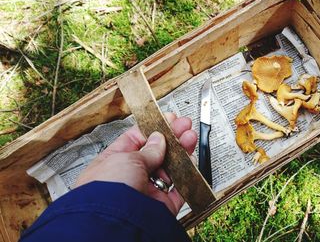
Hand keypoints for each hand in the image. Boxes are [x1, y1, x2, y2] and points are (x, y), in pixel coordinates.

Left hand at [75, 113, 196, 215]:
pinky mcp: (162, 206)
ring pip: (169, 169)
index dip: (153, 129)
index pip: (135, 141)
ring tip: (190, 138)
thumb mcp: (126, 159)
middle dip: (172, 138)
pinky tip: (191, 160)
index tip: (168, 119)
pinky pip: (179, 189)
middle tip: (184, 125)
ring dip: (181, 152)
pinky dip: (187, 176)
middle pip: (156, 154)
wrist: (115, 223)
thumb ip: (148, 149)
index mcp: (112, 164)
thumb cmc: (107, 191)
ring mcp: (146, 193)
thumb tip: (159, 139)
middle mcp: (129, 179)